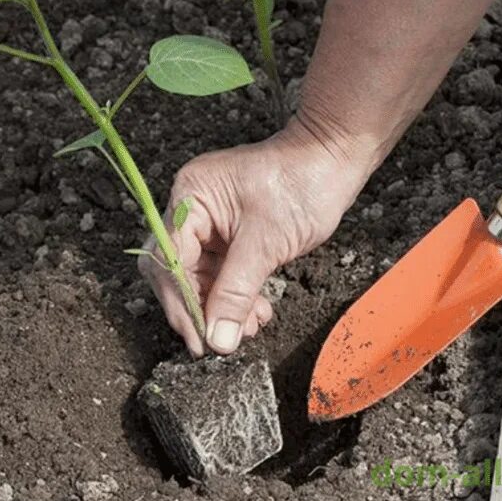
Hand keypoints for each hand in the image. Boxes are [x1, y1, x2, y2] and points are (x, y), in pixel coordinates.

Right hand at [138, 117, 378, 355]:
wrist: (334, 158)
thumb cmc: (302, 182)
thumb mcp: (267, 242)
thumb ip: (236, 293)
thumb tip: (218, 339)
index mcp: (190, 197)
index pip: (167, 259)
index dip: (181, 303)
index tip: (199, 339)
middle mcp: (191, 208)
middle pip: (175, 271)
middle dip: (197, 308)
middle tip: (217, 342)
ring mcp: (210, 222)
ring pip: (199, 277)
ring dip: (220, 307)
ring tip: (249, 327)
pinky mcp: (230, 234)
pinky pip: (221, 273)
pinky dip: (235, 296)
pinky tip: (256, 311)